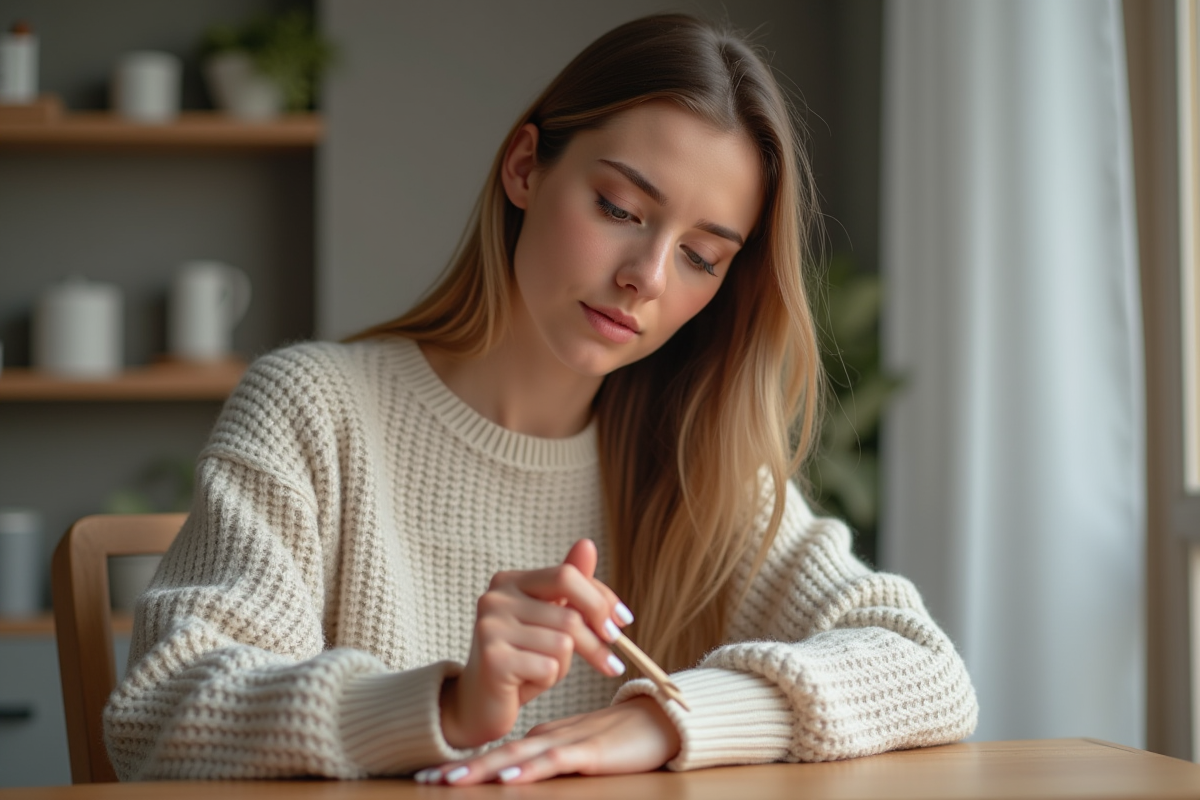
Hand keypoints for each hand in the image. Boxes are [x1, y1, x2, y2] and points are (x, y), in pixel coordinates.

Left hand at [420, 696, 680, 784]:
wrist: (661, 722)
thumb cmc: (623, 737)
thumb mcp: (581, 747)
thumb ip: (555, 752)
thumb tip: (524, 765)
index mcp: (546, 737)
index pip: (500, 750)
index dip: (466, 763)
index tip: (431, 776)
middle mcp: (550, 738)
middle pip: (499, 754)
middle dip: (462, 769)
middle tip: (424, 780)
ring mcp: (569, 743)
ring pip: (519, 757)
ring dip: (484, 769)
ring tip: (451, 780)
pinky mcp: (591, 752)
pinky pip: (555, 761)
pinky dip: (529, 770)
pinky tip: (508, 777)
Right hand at [439, 539, 633, 748]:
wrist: (478, 703)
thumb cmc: (521, 658)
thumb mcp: (548, 620)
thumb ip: (568, 585)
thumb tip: (587, 544)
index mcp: (509, 581)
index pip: (568, 576)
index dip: (602, 600)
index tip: (623, 623)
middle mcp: (495, 598)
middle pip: (570, 613)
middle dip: (597, 640)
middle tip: (612, 663)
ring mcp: (490, 627)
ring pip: (563, 643)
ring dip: (565, 664)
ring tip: (544, 670)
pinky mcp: (493, 659)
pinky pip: (549, 667)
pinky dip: (549, 680)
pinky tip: (528, 683)